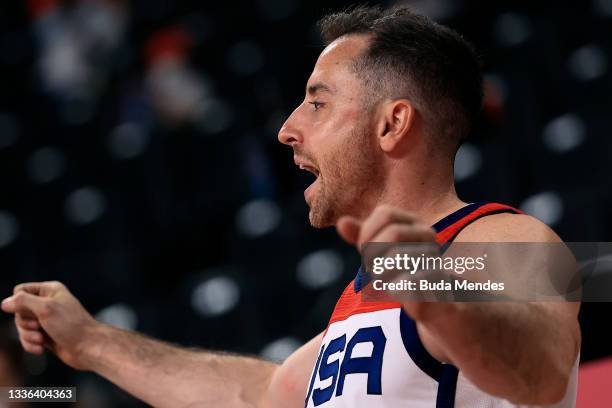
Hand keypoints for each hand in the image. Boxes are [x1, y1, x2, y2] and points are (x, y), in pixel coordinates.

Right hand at [1, 281, 102, 369]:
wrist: (87, 347)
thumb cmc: (71, 325)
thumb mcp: (46, 308)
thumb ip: (23, 302)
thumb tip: (4, 303)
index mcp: (50, 290)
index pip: (19, 291)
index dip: (20, 303)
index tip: (32, 312)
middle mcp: (47, 303)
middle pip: (18, 311)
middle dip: (24, 323)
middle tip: (38, 326)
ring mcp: (46, 320)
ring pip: (21, 326)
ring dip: (27, 336)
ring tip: (41, 340)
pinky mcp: (46, 335)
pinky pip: (27, 339)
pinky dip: (31, 344)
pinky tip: (41, 349)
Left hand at [336, 205, 441, 319]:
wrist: (439, 302)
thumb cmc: (403, 271)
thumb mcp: (380, 251)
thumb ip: (363, 236)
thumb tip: (342, 223)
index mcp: (415, 222)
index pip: (385, 213)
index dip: (368, 232)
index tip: (366, 251)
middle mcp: (430, 235)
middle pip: (393, 233)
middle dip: (373, 253)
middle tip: (373, 269)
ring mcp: (436, 257)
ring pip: (398, 257)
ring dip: (382, 273)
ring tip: (385, 282)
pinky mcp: (439, 284)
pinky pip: (409, 281)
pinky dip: (395, 288)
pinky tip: (397, 292)